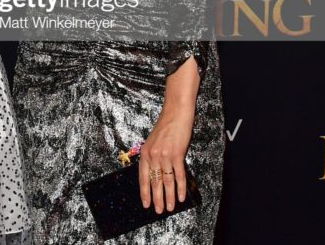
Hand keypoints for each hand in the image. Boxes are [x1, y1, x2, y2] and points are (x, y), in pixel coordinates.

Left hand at [138, 58, 198, 213]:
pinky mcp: (177, 154)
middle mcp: (153, 155)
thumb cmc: (166, 127)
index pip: (143, 177)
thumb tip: (157, 174)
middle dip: (156, 198)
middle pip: (154, 182)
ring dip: (168, 197)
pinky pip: (179, 175)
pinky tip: (181, 197)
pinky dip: (180, 188)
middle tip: (158, 211)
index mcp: (145, 153)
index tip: (145, 203)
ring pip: (166, 181)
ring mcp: (164, 155)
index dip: (144, 191)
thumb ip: (154, 157)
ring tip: (169, 208)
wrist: (176, 113)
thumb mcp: (154, 142)